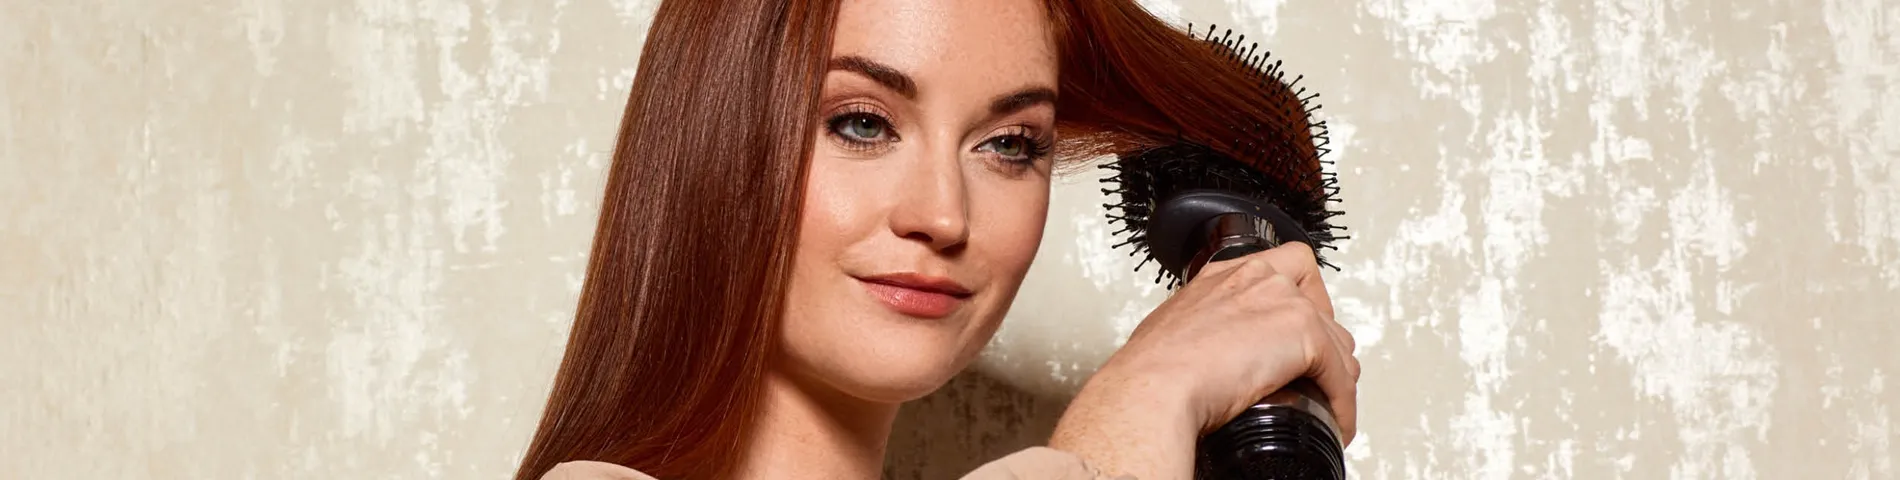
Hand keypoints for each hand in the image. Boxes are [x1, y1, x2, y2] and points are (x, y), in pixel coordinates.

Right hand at [1049, 242, 1357, 478]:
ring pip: (1336, 339)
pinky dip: (1342, 402)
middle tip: (1314, 376)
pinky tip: (1334, 421)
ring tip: (1326, 402)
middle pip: (1319, 305)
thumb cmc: (1152, 372)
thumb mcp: (1175, 333)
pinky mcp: (1303, 332)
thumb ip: (1202, 332)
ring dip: (1336, 375)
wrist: (1154, 388)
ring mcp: (1282, 301)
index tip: (1295, 333)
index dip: (1301, 302)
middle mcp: (1255, 278)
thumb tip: (1210, 361)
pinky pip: (1340, 373)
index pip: (1284, 269)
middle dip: (1323, 344)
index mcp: (1224, 276)